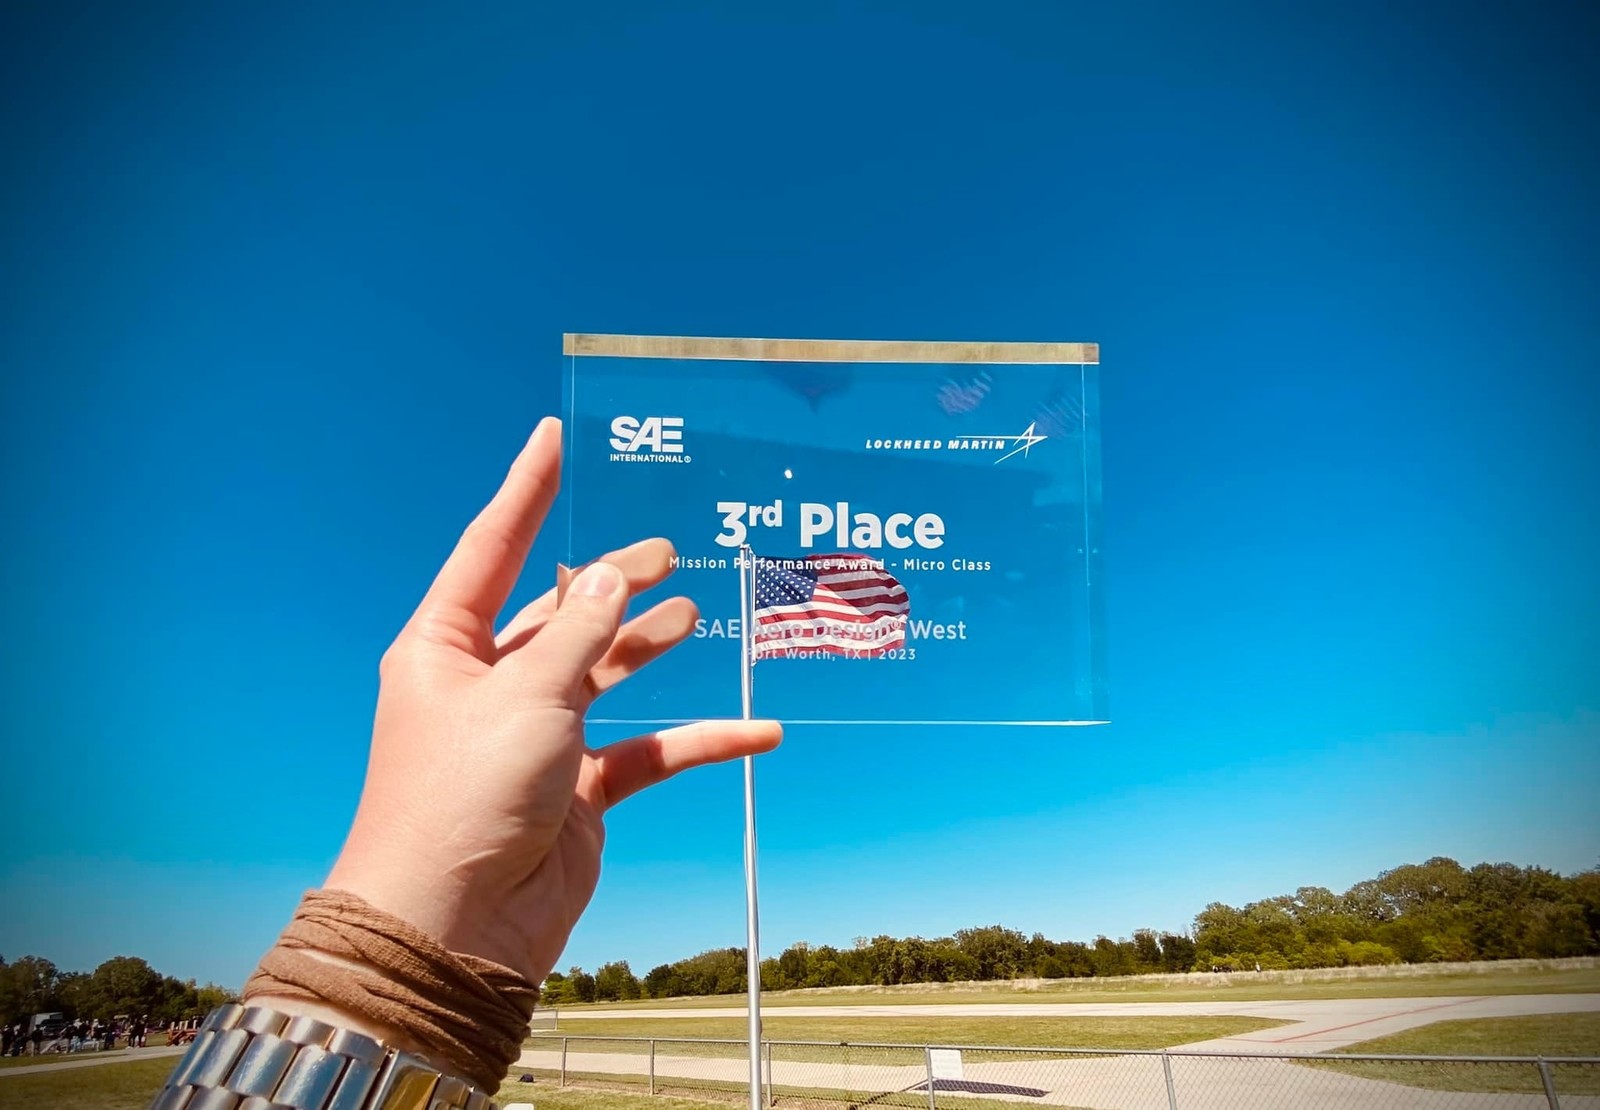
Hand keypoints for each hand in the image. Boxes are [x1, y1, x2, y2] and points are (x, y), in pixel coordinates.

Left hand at [322, 416, 779, 983]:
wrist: (455, 930)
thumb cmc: (463, 800)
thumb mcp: (526, 698)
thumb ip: (579, 632)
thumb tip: (616, 573)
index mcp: (445, 648)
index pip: (492, 547)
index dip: (527, 489)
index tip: (555, 433)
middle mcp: (488, 685)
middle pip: (559, 611)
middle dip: (613, 577)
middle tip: (669, 546)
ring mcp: (535, 738)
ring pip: (603, 673)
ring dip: (647, 644)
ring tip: (694, 612)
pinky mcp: (576, 790)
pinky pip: (647, 751)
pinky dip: (696, 738)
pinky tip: (756, 731)